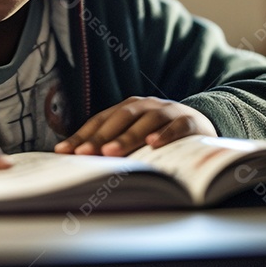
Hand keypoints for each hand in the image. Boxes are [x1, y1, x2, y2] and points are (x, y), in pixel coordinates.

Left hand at [53, 96, 216, 156]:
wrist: (202, 124)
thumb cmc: (160, 134)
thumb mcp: (136, 136)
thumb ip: (114, 143)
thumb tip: (80, 160)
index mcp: (129, 108)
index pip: (100, 120)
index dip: (82, 135)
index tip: (64, 151)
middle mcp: (146, 105)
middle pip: (120, 119)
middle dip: (100, 137)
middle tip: (84, 153)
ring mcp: (167, 111)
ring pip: (145, 122)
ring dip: (127, 137)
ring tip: (110, 152)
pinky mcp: (189, 120)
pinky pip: (176, 126)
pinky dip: (164, 134)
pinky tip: (153, 144)